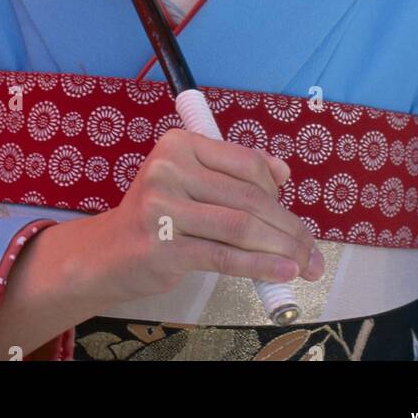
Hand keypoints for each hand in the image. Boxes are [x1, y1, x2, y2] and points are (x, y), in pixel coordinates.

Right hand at [89, 126, 324, 305]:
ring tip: (304, 264)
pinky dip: (260, 266)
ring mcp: (162, 208)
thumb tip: (283, 172)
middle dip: (288, 227)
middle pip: (248, 198)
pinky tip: (283, 272)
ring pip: (240, 228)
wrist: (107, 253)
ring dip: (281, 248)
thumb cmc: (157, 216)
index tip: (294, 216)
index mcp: (180, 145)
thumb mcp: (190, 182)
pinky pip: (224, 256)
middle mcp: (168, 169)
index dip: (277, 191)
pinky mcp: (163, 246)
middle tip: (311, 249)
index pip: (245, 163)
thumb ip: (233, 173)